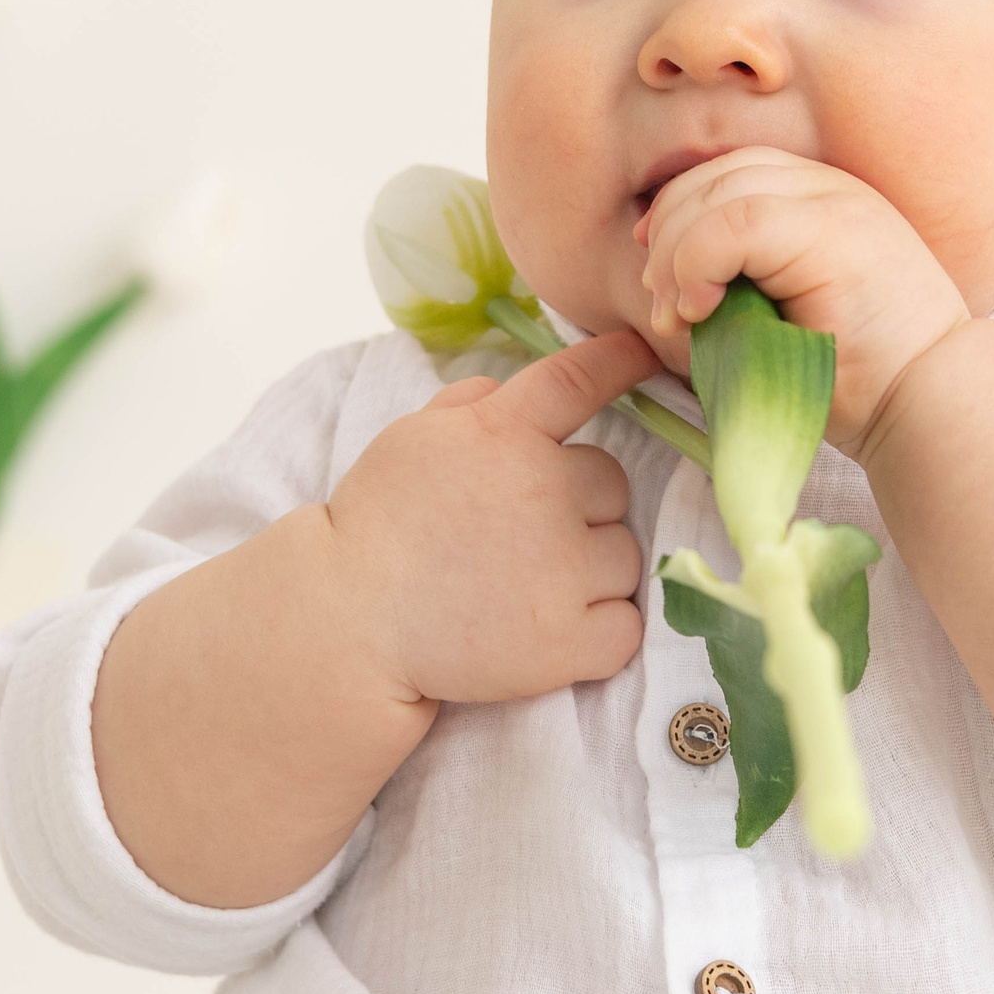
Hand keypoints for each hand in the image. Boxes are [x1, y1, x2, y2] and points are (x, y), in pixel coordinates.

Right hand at [328, 331, 659, 705]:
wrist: (347, 624)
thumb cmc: (380, 527)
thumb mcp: (412, 440)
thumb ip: (471, 407)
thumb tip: (512, 390)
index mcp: (501, 434)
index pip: (577, 380)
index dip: (620, 362)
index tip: (646, 352)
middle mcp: (542, 490)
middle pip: (611, 482)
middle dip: (578, 504)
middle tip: (518, 535)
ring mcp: (561, 569)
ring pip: (623, 555)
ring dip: (589, 568)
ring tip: (521, 587)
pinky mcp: (569, 641)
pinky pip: (626, 625)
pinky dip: (600, 632)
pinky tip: (547, 630)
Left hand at [634, 147, 968, 451]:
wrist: (931, 403)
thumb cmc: (858, 379)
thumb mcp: (788, 313)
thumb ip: (745, 279)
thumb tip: (665, 274)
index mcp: (826, 201)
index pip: (733, 173)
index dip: (679, 210)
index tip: (657, 270)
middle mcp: (833, 190)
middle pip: (719, 174)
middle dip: (669, 235)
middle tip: (662, 306)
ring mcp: (837, 204)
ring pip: (720, 194)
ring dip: (678, 255)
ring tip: (680, 317)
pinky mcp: (832, 231)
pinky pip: (736, 222)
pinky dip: (698, 262)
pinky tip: (700, 310)